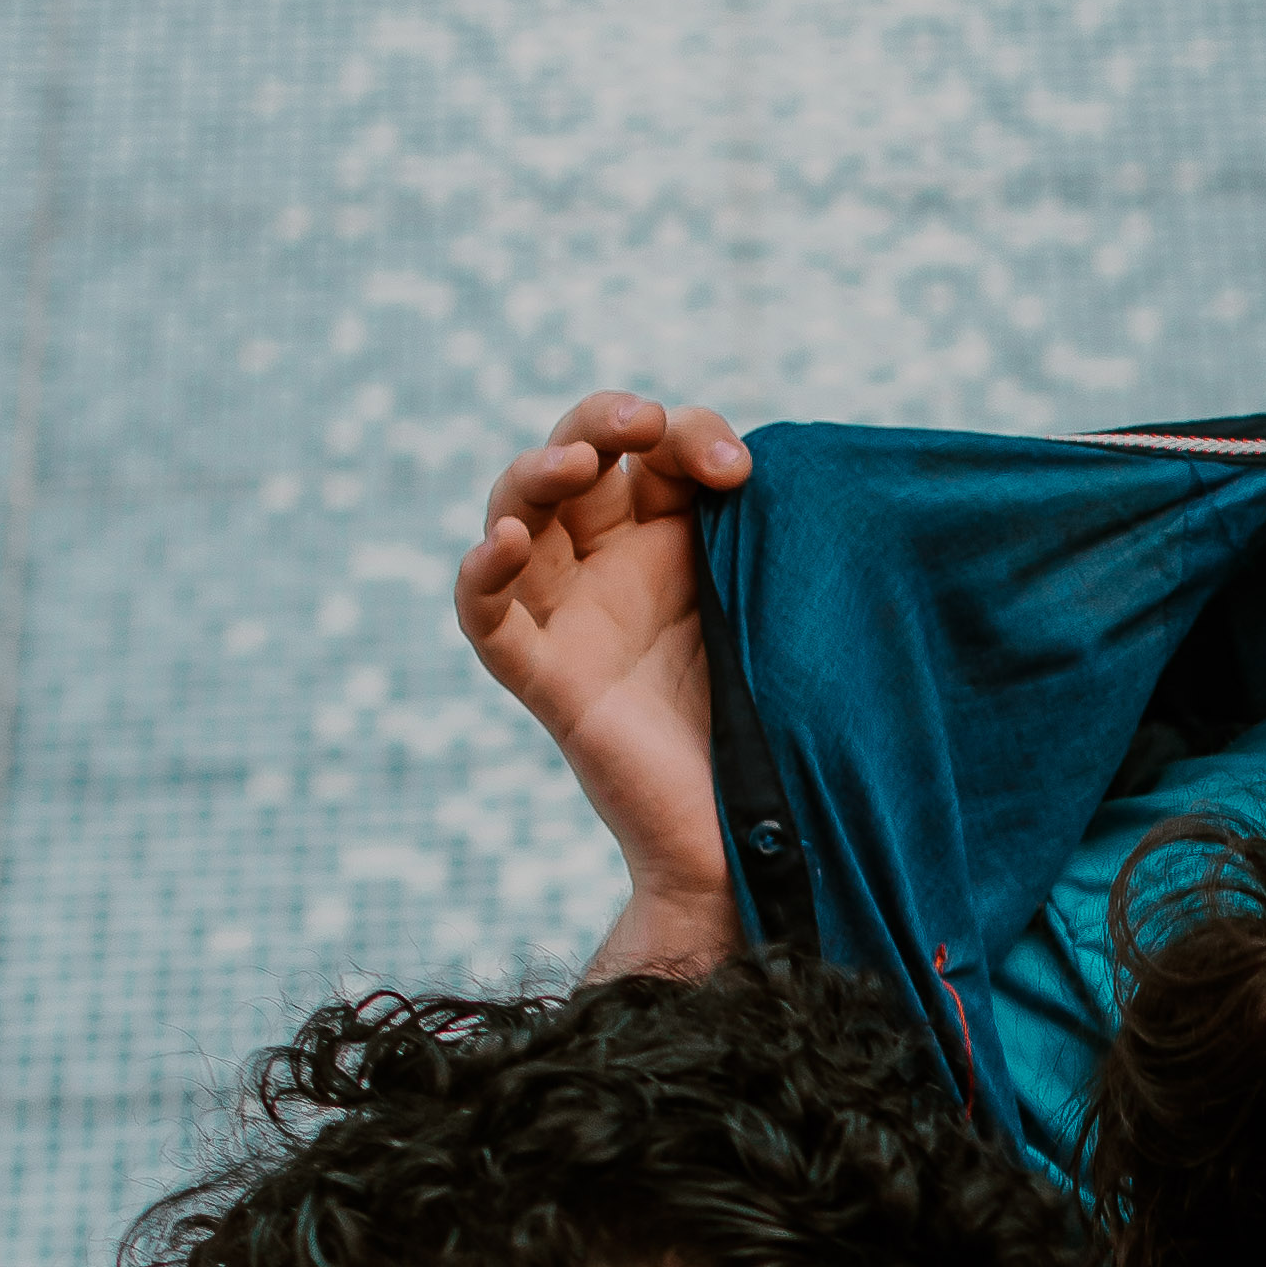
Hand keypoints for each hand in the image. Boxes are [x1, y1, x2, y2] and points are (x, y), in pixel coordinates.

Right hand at [454, 390, 752, 966]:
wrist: (761, 843)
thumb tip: (769, 473)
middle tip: (644, 424)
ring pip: (518, 516)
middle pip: (577, 462)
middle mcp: (614, 571)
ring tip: (576, 463)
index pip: (659, 455)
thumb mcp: (784, 615)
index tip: (740, 472)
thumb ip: (773, 545)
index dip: (689, 437)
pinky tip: (503, 540)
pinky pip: (488, 622)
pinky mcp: (548, 681)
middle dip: (602, 424)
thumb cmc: (784, 727)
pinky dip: (481, 576)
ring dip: (536, 474)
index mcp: (675, 546)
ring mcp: (573, 620)